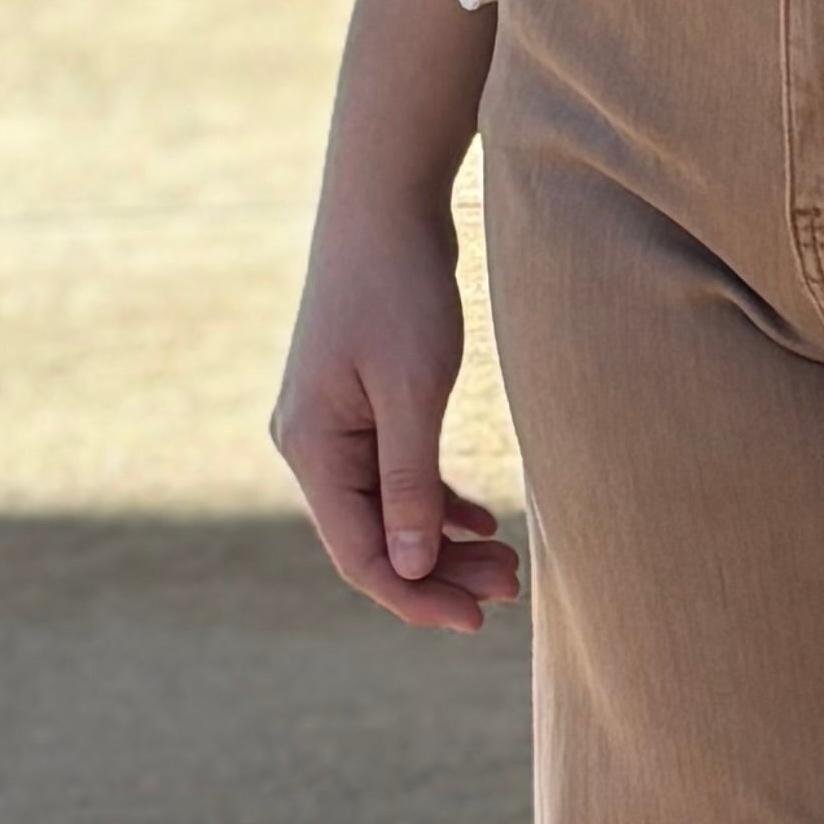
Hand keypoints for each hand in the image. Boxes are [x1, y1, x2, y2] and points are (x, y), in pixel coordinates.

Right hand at [273, 191, 523, 627]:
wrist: (383, 203)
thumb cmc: (399, 287)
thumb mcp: (412, 388)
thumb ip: (408, 481)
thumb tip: (409, 566)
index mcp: (312, 447)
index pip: (359, 554)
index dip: (415, 595)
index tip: (475, 620)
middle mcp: (312, 445)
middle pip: (373, 540)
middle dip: (439, 573)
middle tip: (511, 590)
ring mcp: (334, 426)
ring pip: (388, 512)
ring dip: (443, 541)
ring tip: (509, 565)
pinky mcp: (360, 407)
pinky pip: (394, 477)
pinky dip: (435, 503)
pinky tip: (481, 522)